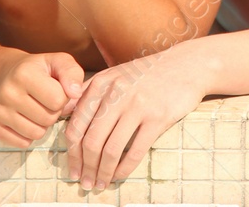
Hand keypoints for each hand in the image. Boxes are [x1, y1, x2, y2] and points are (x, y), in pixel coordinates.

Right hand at [0, 52, 84, 147]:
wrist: (4, 74)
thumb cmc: (38, 69)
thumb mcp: (58, 61)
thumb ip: (72, 73)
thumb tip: (76, 93)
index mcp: (24, 74)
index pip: (58, 100)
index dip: (63, 97)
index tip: (56, 89)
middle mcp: (7, 93)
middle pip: (48, 119)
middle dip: (53, 111)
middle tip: (45, 100)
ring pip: (36, 133)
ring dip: (42, 124)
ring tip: (36, 108)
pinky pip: (22, 143)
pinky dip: (29, 134)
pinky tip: (26, 118)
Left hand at [65, 42, 207, 189]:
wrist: (188, 65)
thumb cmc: (148, 74)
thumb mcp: (115, 75)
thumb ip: (88, 92)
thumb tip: (61, 115)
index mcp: (101, 84)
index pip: (76, 126)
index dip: (71, 154)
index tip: (72, 170)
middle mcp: (116, 94)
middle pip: (91, 141)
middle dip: (85, 168)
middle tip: (85, 183)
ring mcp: (137, 105)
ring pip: (111, 149)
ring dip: (102, 173)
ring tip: (101, 184)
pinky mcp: (158, 117)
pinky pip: (135, 151)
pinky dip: (123, 169)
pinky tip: (119, 175)